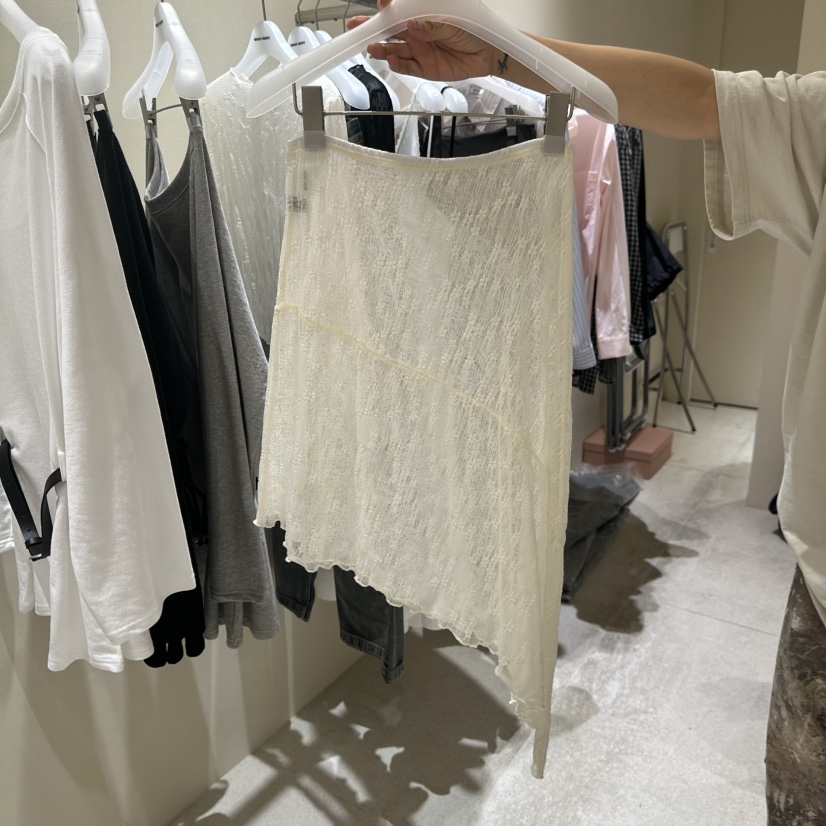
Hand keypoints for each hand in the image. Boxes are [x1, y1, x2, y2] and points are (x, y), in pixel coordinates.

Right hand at [347, 0, 499, 81]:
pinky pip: (406, 67)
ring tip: (371, 48)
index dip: (388, 7)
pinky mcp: (424, 68)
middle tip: (356, 27)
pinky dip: (396, 64)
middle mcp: (418, 33)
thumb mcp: (452, 22)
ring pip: (394, 49)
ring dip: (381, 48)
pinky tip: (390, 60)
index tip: (380, 3)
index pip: (400, 10)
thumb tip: (414, 26)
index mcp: (422, 16)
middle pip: (390, 30)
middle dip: (372, 28)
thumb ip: (431, 25)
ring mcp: (419, 51)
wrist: (487, 53)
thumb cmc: (473, 30)